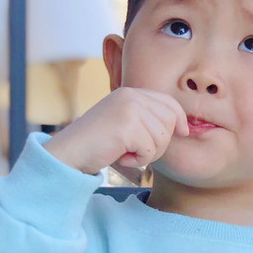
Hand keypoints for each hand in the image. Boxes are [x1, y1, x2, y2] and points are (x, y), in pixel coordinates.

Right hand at [44, 88, 188, 175]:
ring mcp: (128, 109)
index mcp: (130, 92)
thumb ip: (147, 119)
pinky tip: (120, 155)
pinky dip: (138, 160)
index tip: (183, 132)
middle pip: (170, 120)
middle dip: (161, 142)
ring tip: (125, 152)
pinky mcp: (126, 126)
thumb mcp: (124, 123)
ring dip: (148, 153)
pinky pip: (150, 150)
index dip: (179, 118)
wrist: (68, 153)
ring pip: (162, 138)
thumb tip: (184, 127)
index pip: (168, 102)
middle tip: (138, 150)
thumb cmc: (97, 143)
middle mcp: (130, 95)